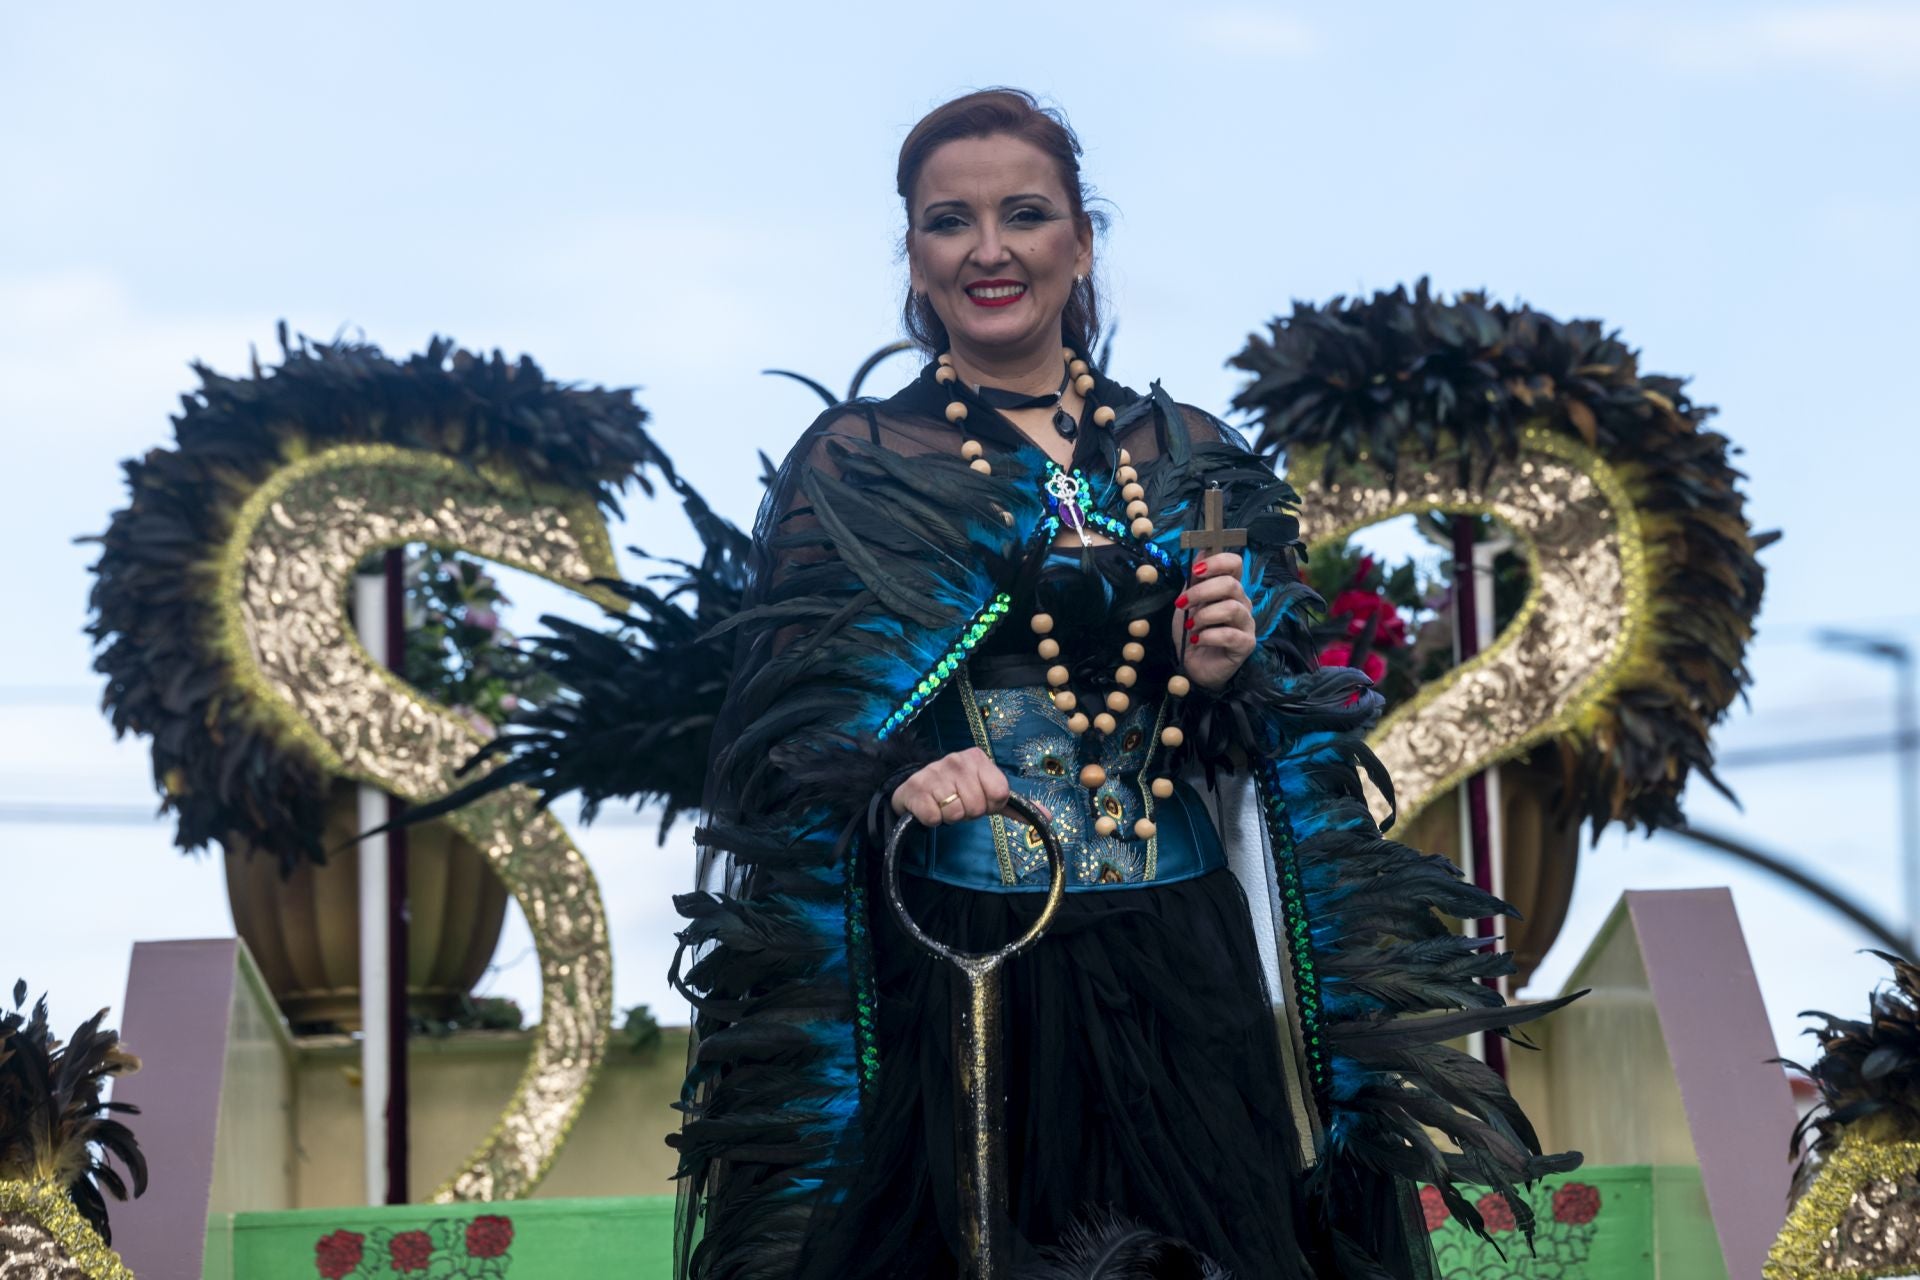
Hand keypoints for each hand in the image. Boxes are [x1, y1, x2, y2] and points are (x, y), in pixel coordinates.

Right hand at [890, 747, 1012, 826]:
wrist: (917, 785)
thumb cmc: (958, 790)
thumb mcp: (987, 792)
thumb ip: (1015, 805)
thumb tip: (1048, 817)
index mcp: (978, 759)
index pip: (1000, 793)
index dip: (991, 805)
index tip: (981, 800)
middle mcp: (956, 761)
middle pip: (978, 807)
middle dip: (970, 813)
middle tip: (959, 804)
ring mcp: (934, 773)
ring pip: (956, 814)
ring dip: (950, 817)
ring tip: (944, 805)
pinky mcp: (916, 789)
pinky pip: (934, 818)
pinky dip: (932, 820)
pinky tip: (930, 807)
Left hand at [1174, 550, 1256, 690]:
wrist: (1191, 664)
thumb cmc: (1192, 631)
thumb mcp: (1188, 602)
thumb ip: (1195, 580)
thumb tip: (1200, 552)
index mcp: (1229, 589)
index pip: (1235, 563)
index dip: (1216, 562)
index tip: (1195, 571)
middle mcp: (1242, 603)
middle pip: (1231, 585)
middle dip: (1201, 592)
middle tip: (1183, 604)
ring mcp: (1247, 624)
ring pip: (1231, 608)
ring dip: (1204, 616)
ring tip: (1191, 626)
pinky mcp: (1246, 644)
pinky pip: (1230, 634)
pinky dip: (1208, 636)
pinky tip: (1197, 640)